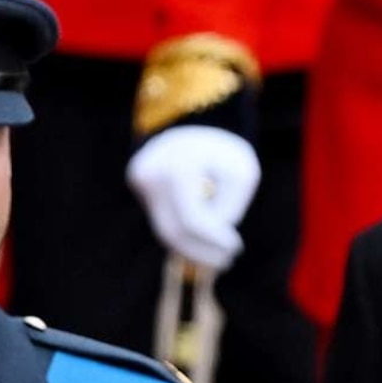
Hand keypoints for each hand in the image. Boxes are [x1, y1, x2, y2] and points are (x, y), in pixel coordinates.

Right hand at [124, 124, 260, 270]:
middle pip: (173, 231)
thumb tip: (212, 243)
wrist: (197, 121)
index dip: (214, 242)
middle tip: (226, 262)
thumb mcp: (242, 175)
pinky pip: (161, 220)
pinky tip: (202, 246)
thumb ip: (229, 209)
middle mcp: (150, 175)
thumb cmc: (225, 149)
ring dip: (191, 250)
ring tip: (217, 259)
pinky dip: (182, 236)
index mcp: (175, 167)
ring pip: (164, 231)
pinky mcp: (139, 186)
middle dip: (201, 253)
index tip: (236, 248)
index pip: (192, 220)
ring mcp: (140, 181)